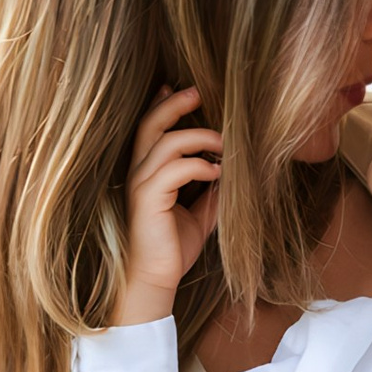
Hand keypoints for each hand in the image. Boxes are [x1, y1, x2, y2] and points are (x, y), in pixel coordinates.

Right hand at [116, 85, 222, 325]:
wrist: (154, 281)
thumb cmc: (173, 247)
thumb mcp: (200, 212)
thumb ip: (211, 188)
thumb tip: (232, 167)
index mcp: (147, 172)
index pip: (150, 129)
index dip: (163, 105)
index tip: (183, 90)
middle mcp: (139, 173)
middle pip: (151, 124)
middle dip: (174, 104)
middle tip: (197, 91)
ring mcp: (140, 184)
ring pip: (167, 142)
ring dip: (200, 137)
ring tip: (224, 146)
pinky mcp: (147, 199)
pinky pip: (174, 168)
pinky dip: (199, 165)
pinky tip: (216, 173)